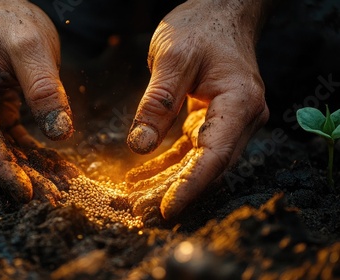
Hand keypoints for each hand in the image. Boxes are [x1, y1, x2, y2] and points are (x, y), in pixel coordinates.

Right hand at [0, 0, 75, 202]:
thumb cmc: (9, 21)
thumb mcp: (32, 46)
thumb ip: (44, 88)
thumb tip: (60, 133)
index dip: (1, 167)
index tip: (25, 193)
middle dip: (23, 177)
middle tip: (55, 200)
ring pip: (3, 151)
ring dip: (33, 171)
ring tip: (63, 189)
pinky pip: (12, 141)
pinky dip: (34, 156)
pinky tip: (58, 169)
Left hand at [126, 0, 269, 219]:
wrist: (220, 10)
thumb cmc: (200, 26)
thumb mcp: (173, 58)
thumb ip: (157, 103)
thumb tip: (139, 146)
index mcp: (239, 102)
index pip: (215, 155)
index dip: (191, 186)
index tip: (166, 208)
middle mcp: (240, 118)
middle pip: (205, 166)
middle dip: (172, 191)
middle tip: (139, 211)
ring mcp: (227, 121)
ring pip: (195, 163)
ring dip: (165, 182)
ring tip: (134, 200)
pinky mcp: (211, 119)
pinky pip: (188, 150)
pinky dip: (165, 164)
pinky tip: (141, 177)